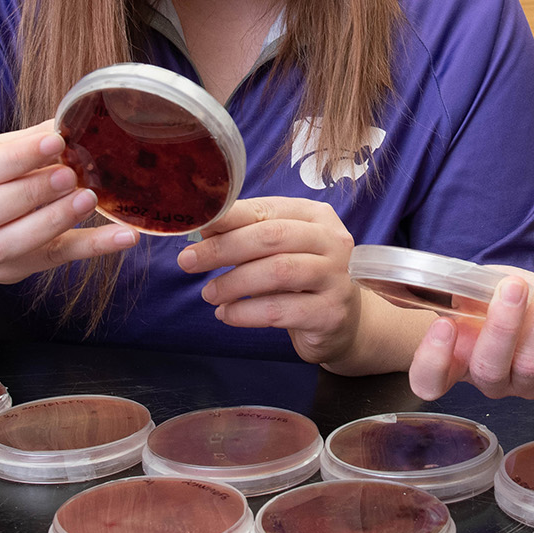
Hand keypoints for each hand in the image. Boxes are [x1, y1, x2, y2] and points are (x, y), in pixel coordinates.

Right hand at [0, 120, 135, 284]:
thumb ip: (27, 140)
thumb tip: (72, 119)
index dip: (15, 158)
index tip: (55, 141)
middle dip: (31, 192)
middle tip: (70, 174)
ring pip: (11, 243)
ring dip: (54, 220)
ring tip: (87, 198)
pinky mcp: (18, 268)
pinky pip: (57, 259)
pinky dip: (94, 248)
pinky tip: (125, 236)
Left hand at [177, 197, 361, 365]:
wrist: (344, 323)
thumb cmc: (303, 280)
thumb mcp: (280, 251)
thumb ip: (249, 235)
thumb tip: (204, 225)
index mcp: (316, 216)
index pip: (267, 209)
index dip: (228, 217)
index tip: (195, 226)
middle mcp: (332, 241)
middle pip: (271, 236)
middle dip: (223, 248)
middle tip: (188, 261)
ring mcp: (336, 277)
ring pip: (277, 272)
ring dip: (233, 283)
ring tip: (209, 294)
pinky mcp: (331, 313)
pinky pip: (280, 310)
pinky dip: (245, 313)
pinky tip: (227, 315)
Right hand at [408, 272, 533, 400]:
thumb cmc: (517, 303)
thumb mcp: (485, 293)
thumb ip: (468, 291)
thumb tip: (457, 288)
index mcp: (462, 361)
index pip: (431, 381)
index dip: (432, 362)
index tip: (444, 325)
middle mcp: (495, 380)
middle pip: (488, 370)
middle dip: (501, 327)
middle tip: (512, 287)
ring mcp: (533, 383)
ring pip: (530, 363)